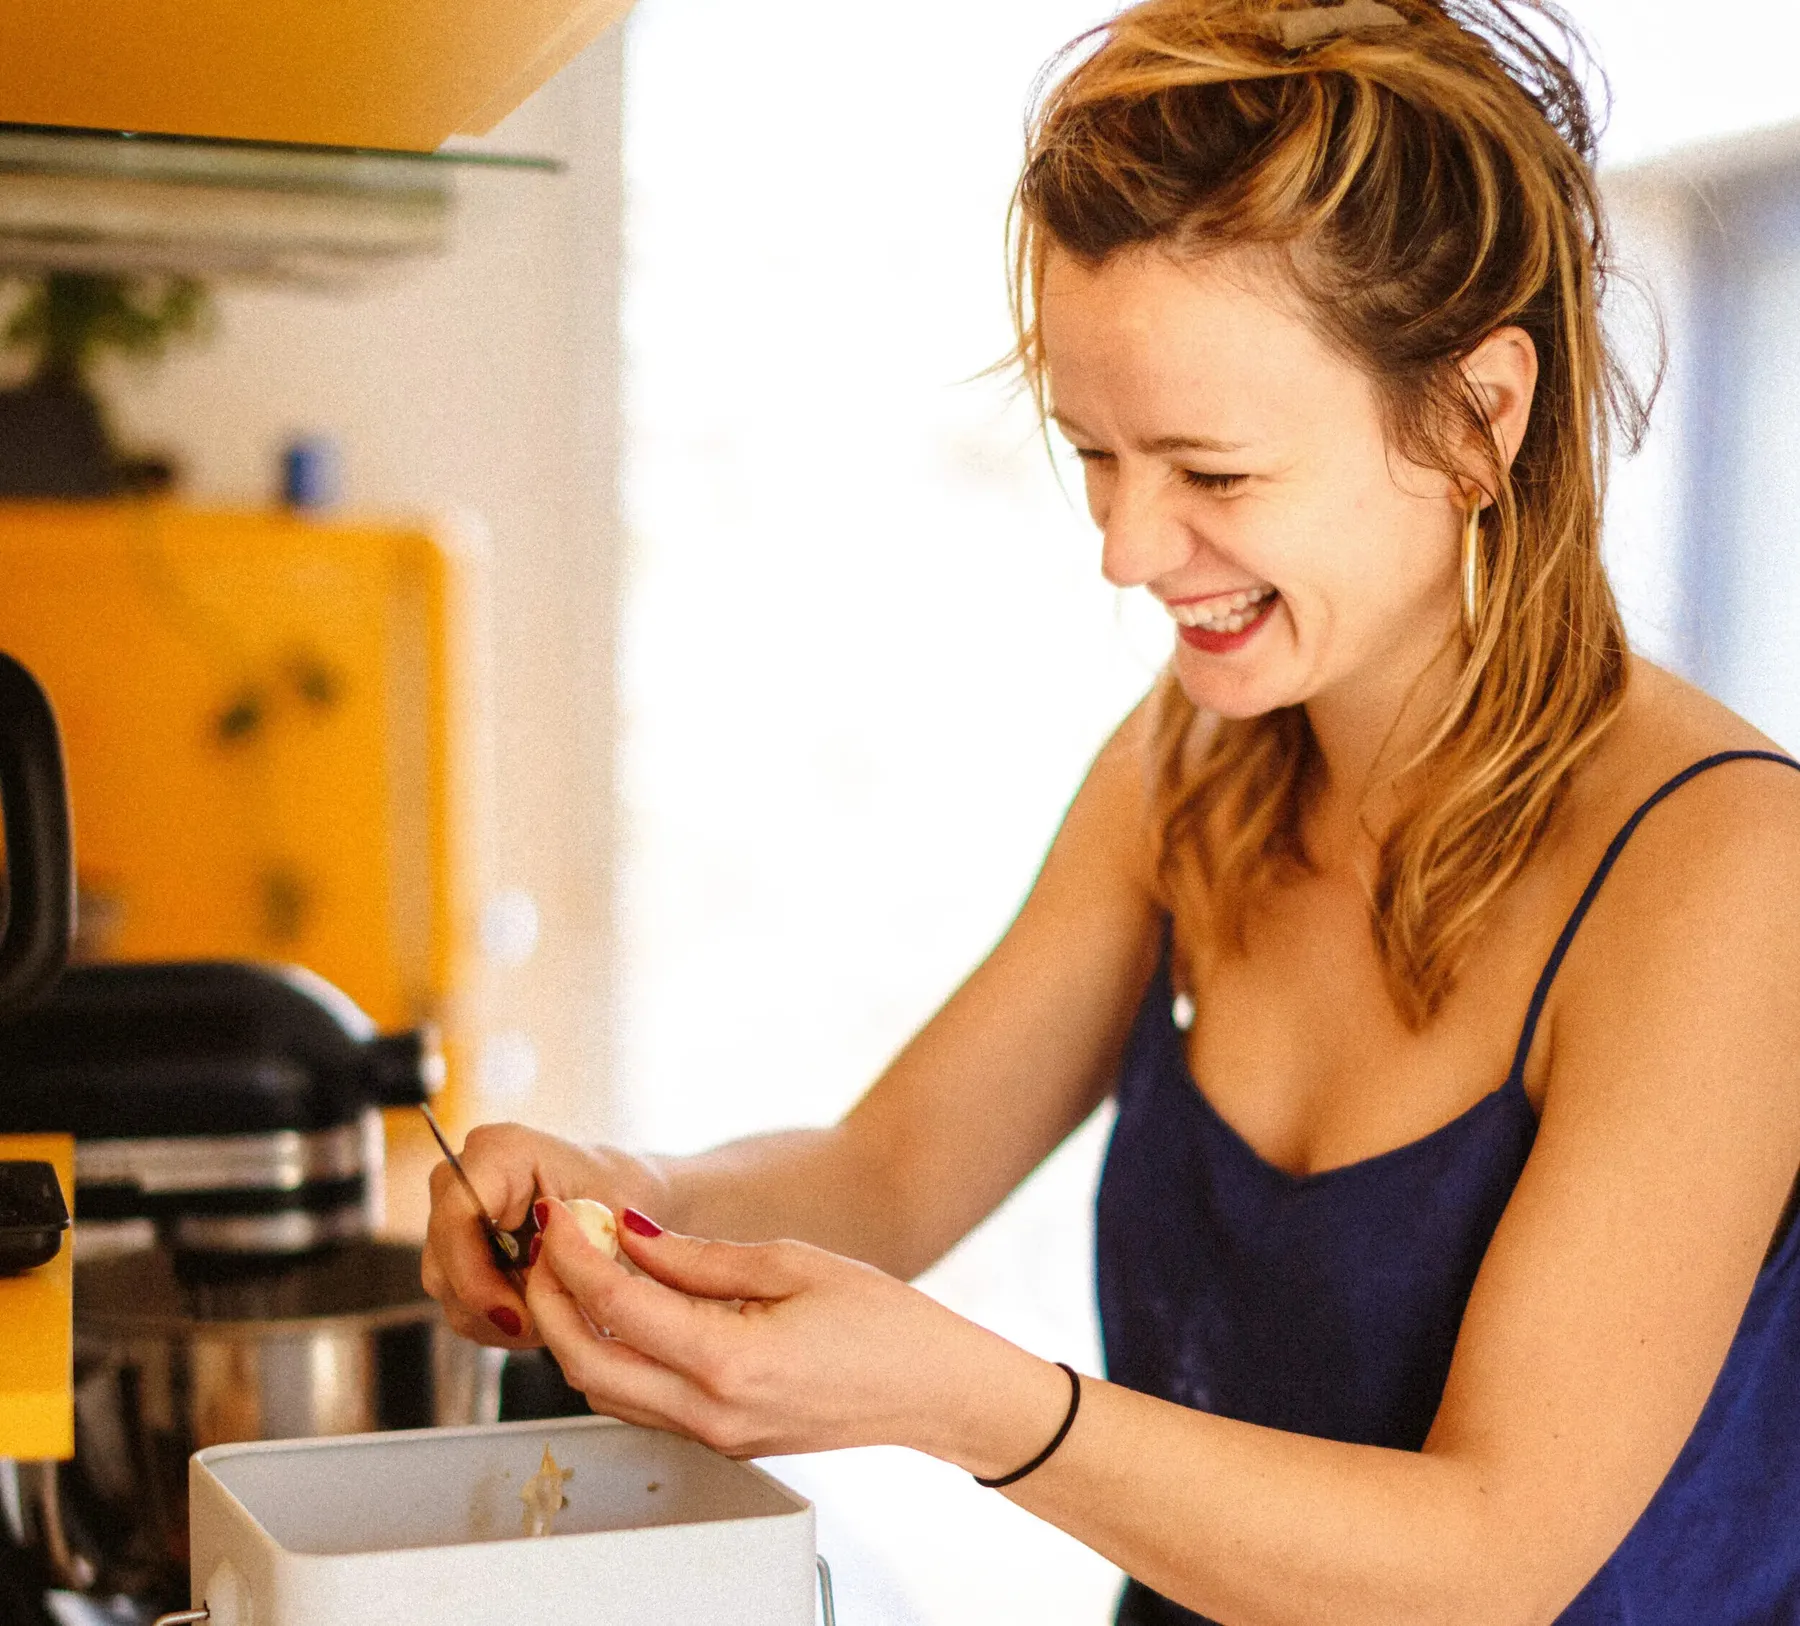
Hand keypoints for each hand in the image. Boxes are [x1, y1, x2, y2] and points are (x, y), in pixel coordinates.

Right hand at [421, 1123, 670, 1350]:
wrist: (617, 1197)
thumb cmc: (622, 1197)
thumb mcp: (614, 1221)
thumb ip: (576, 1251)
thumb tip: (534, 1292)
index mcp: (501, 1151)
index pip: (458, 1215)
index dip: (475, 1275)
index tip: (518, 1315)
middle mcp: (462, 1175)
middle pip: (443, 1258)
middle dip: (490, 1304)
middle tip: (541, 1324)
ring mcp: (450, 1211)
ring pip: (445, 1287)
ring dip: (493, 1316)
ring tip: (547, 1316)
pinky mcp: (450, 1245)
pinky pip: (455, 1299)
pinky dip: (492, 1318)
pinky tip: (533, 1313)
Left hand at [523, 1199, 1070, 1471]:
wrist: (934, 1391)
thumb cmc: (883, 1322)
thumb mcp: (793, 1262)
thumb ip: (698, 1256)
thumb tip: (627, 1235)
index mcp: (730, 1361)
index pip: (616, 1306)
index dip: (572, 1258)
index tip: (557, 1219)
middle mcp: (711, 1412)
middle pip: (586, 1364)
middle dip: (551, 1302)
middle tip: (548, 1247)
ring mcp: (714, 1435)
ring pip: (605, 1392)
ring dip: (576, 1331)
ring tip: (577, 1268)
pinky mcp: (721, 1439)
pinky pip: (642, 1401)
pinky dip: (615, 1354)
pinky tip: (624, 1306)